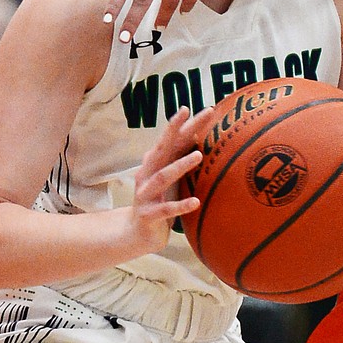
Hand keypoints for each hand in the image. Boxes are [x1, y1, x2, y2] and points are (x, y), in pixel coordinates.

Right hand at [127, 105, 219, 254]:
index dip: (185, 123)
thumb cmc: (160, 200)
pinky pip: (165, 209)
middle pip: (162, 148)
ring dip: (180, 165)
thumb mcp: (169, 178)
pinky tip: (195, 202)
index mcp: (155, 163)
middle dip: (176, 130)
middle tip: (193, 115)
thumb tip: (201, 136)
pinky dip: (180, 205)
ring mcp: (145, 193)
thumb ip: (180, 159)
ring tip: (199, 156)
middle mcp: (147, 173)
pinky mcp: (147, 214)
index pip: (172, 139)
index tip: (204, 109)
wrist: (138, 233)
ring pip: (162, 176)